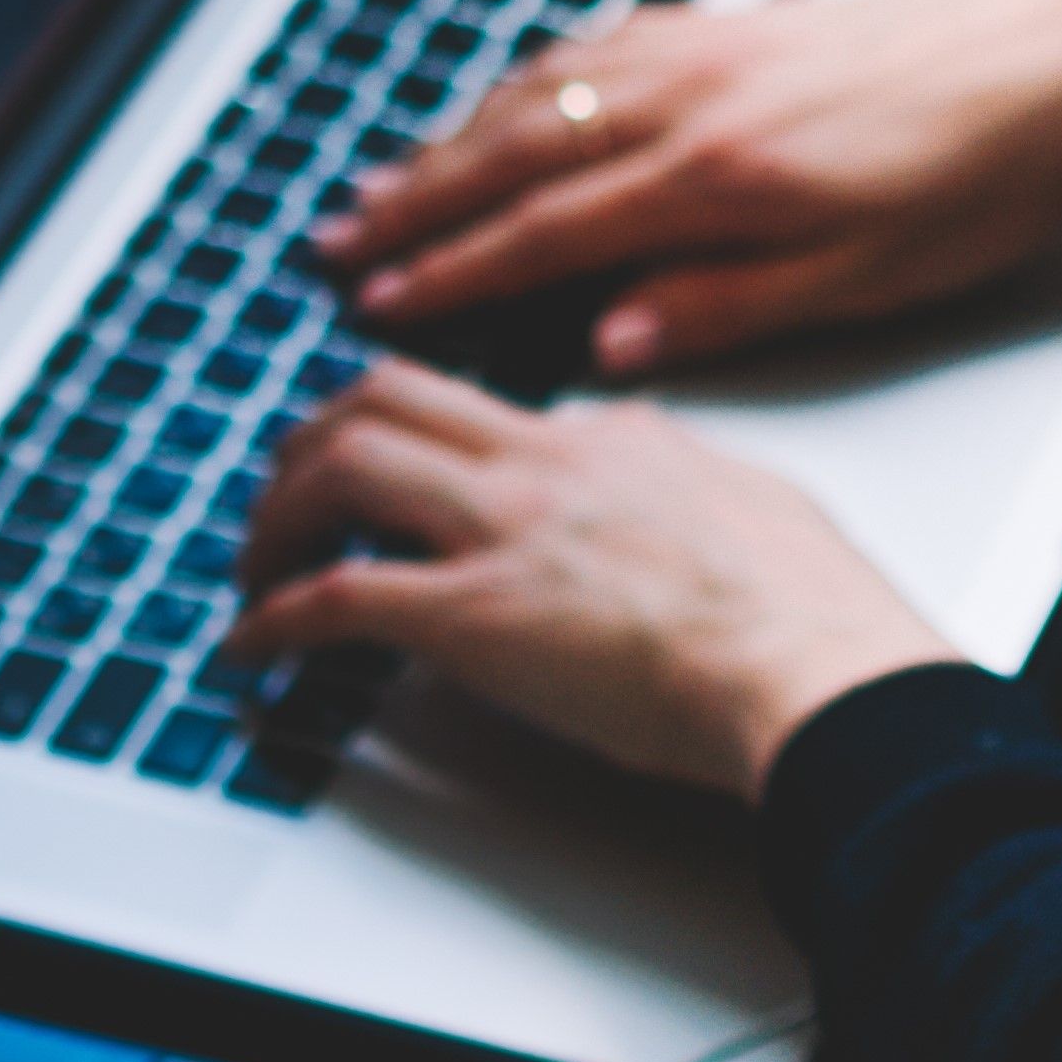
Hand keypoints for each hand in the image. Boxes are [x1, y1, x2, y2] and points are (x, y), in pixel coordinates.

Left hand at [225, 358, 956, 794]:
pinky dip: (273, 619)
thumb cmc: (808, 609)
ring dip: (276, 515)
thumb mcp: (750, 501)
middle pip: (385, 397)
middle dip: (314, 437)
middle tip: (285, 487)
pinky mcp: (471, 615)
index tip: (392, 469)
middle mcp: (540, 461)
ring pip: (341, 466)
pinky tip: (249, 647)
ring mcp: (500, 530)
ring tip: (253, 565)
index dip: (417, 435)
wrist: (812, 665)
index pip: (481, 407)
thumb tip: (670, 479)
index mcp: (610, 435)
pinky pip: (337, 597)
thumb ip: (686, 479)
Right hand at [318, 0, 1061, 377]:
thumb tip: (607, 345)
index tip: (379, 305)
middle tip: (334, 241)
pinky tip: (510, 91)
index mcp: (718, 177)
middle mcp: (692, 98)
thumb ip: (725, 307)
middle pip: (515, 153)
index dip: (451, 274)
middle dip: (413, 202)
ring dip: (452, 137)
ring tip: (386, 177)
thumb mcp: (867, 279)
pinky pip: (595, 43)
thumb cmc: (985, 171)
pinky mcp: (737, 20)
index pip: (546, 233)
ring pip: (542, 91)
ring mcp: (708, 46)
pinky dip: (527, 74)